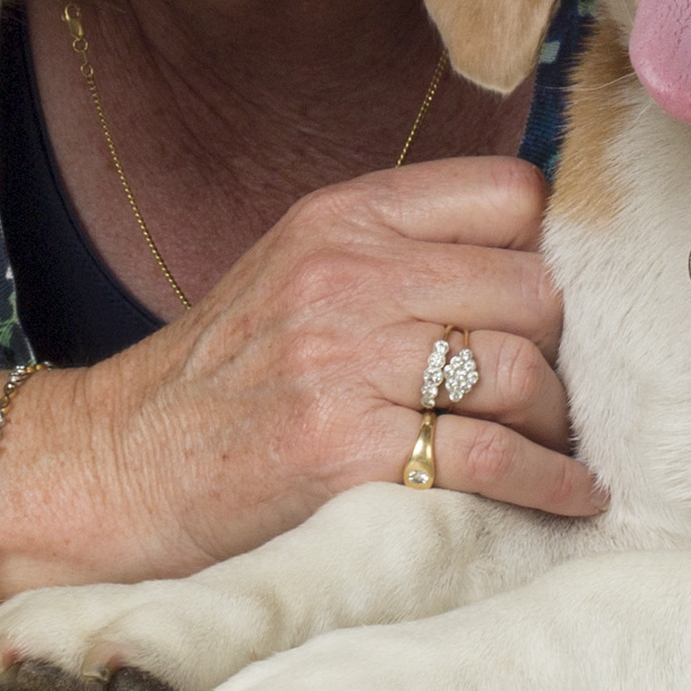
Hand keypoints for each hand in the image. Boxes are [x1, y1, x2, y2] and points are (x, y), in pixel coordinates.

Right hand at [18, 157, 606, 584]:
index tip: (544, 302)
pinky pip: (490, 456)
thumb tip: (540, 260)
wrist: (119, 467)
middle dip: (557, 345)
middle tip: (547, 388)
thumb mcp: (300, 269)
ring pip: (521, 369)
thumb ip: (402, 250)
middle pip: (533, 287)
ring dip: (553, 420)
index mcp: (344, 216)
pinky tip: (571, 497)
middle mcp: (347, 276)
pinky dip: (547, 482)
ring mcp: (346, 363)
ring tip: (546, 443)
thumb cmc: (226, 377)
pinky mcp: (348, 451)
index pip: (509, 194)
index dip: (547, 249)